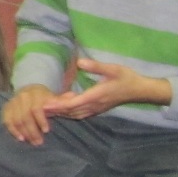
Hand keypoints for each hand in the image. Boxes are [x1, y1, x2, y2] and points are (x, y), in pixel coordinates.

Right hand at [1, 84, 56, 144]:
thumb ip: (62, 100)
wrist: (29, 92)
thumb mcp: (55, 98)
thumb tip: (73, 97)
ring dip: (25, 133)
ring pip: (17, 120)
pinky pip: (7, 121)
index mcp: (35, 93)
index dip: (41, 120)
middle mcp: (22, 96)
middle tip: (39, 142)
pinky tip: (21, 138)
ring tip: (32, 142)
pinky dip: (13, 131)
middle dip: (32, 131)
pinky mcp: (6, 108)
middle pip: (25, 116)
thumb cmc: (46, 99)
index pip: (36, 108)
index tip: (46, 131)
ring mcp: (13, 102)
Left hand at [43, 59, 172, 121]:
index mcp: (96, 95)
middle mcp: (94, 105)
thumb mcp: (113, 69)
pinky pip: (80, 113)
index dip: (58, 104)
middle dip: (55, 110)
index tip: (45, 104)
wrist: (139, 90)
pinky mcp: (97, 108)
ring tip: (46, 109)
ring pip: (74, 114)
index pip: (74, 102)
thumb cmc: (127, 78)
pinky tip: (62, 104)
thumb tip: (79, 62)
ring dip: (61, 112)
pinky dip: (69, 111)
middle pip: (71, 111)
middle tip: (38, 109)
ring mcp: (96, 108)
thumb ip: (96, 66)